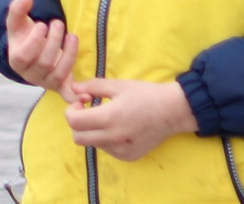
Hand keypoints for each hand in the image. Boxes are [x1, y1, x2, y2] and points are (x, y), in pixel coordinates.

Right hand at [4, 0, 78, 98]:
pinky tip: (87, 95)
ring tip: (72, 36)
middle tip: (58, 23)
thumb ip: (18, 8)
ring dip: (69, 54)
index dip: (34, 41)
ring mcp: (46, 82)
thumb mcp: (17, 21)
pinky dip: (76, 97)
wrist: (33, 50)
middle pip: (44, 63)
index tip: (41, 24)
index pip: (23, 56)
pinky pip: (68, 95)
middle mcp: (31, 75)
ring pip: (59, 74)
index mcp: (17, 61)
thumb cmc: (24, 34)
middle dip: (53, 42)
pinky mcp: (61, 87)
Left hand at [64, 77, 197, 161]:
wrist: (172, 112)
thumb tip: (72, 88)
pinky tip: (117, 127)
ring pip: (91, 144)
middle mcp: (114, 138)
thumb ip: (92, 86)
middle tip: (87, 111)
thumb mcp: (117, 85)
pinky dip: (104, 139)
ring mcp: (121, 151)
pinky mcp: (128, 157)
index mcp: (109, 118)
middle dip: (77, 123)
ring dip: (91, 131)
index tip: (82, 101)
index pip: (74, 122)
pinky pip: (106, 150)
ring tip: (105, 118)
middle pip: (78, 138)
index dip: (71, 110)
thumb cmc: (145, 94)